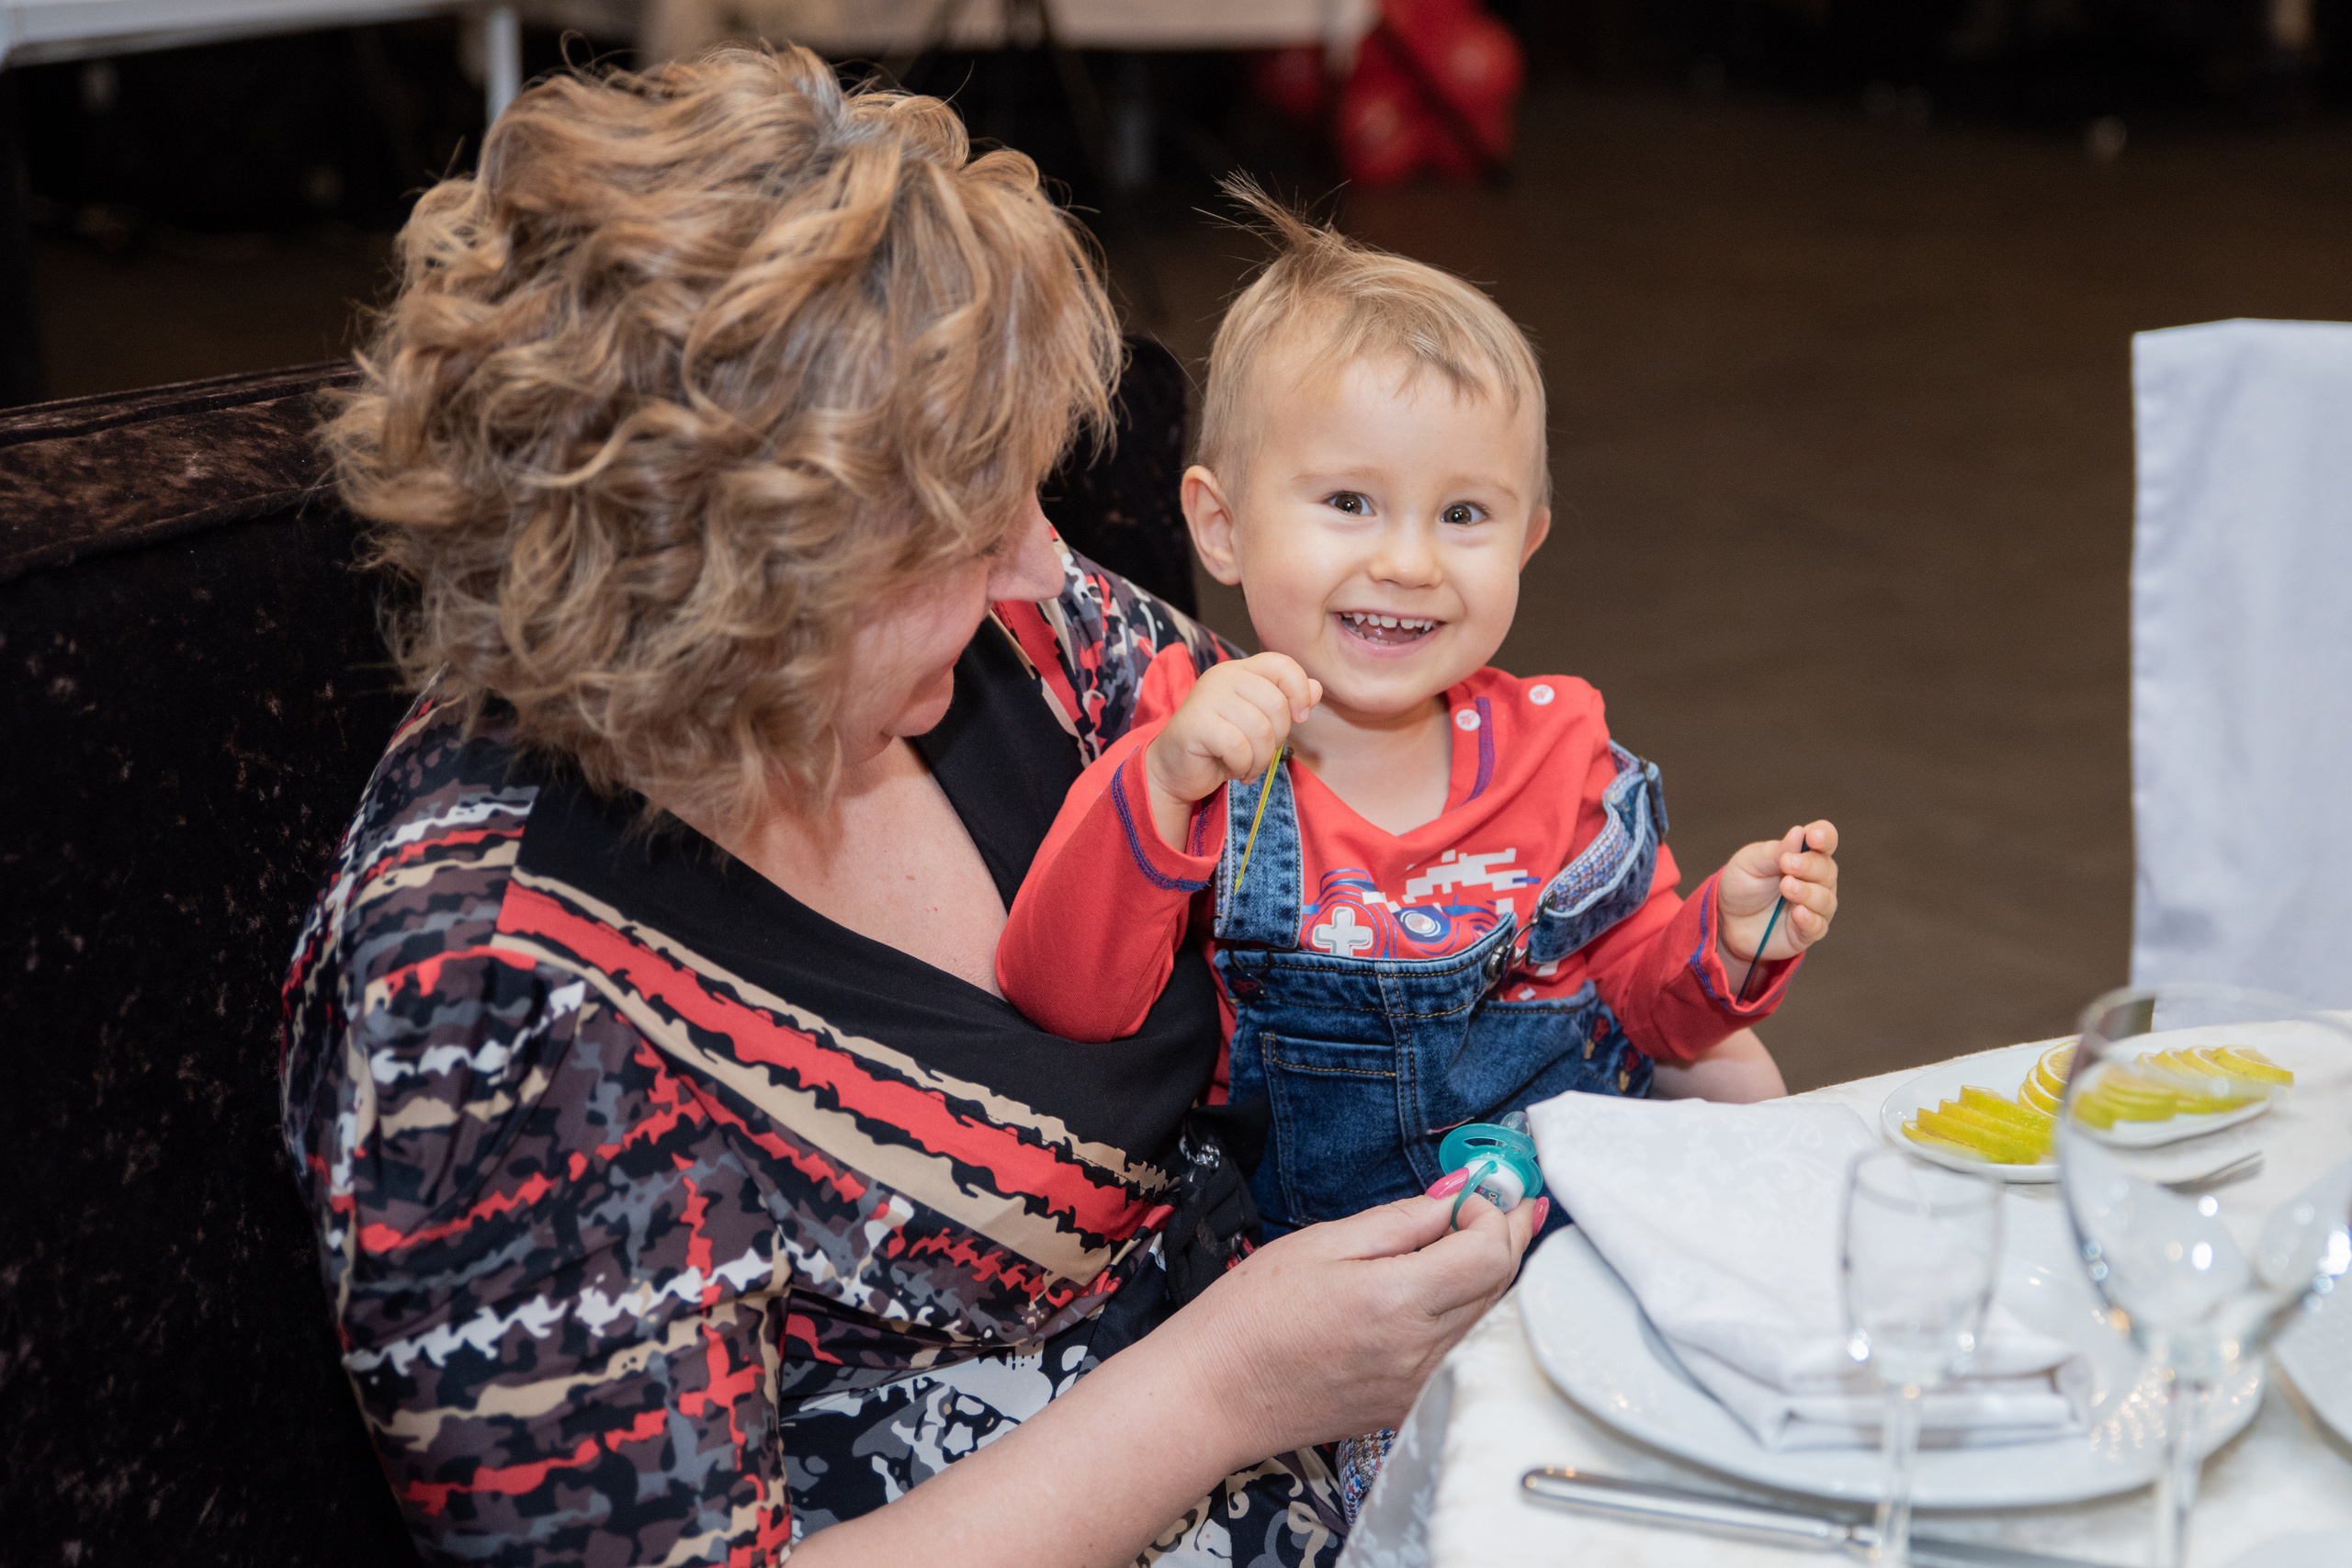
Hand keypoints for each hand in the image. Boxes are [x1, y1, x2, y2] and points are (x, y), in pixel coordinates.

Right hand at [1141, 653, 1319, 849]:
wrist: (1174, 769)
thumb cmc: (1219, 745)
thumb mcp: (1258, 722)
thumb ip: (1286, 703)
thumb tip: (1317, 689)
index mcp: (1240, 671)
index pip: (1282, 665)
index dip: (1300, 691)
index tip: (1300, 717)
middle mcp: (1222, 677)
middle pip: (1277, 703)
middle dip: (1278, 738)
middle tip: (1261, 753)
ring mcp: (1207, 698)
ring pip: (1260, 729)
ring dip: (1261, 759)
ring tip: (1248, 767)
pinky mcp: (1196, 724)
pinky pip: (1239, 747)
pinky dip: (1243, 767)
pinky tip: (1235, 771)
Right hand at [1164, 1189, 1534, 1462]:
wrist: (1215, 1394)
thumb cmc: (1251, 1314)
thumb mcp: (1321, 1243)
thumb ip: (1400, 1220)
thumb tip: (1456, 1194)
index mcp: (1397, 1302)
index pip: (1490, 1253)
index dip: (1492, 1213)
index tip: (1473, 1190)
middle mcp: (1420, 1351)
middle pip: (1500, 1286)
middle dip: (1504, 1235)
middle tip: (1495, 1200)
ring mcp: (1418, 1386)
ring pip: (1487, 1319)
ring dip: (1489, 1273)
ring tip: (1472, 1234)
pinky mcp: (1408, 1406)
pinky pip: (1460, 1350)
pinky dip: (1467, 1312)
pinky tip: (1445, 1285)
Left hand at [1718, 820, 1838, 968]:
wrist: (1727, 918)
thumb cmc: (1743, 884)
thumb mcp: (1750, 862)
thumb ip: (1775, 851)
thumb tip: (1799, 832)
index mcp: (1804, 854)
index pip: (1825, 840)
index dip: (1824, 835)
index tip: (1813, 837)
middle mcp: (1816, 879)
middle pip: (1827, 869)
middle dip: (1809, 865)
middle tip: (1787, 864)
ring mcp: (1815, 906)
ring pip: (1825, 899)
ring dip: (1807, 892)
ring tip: (1786, 887)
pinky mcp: (1808, 931)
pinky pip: (1818, 926)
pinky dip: (1810, 919)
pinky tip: (1798, 913)